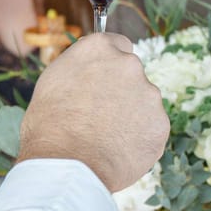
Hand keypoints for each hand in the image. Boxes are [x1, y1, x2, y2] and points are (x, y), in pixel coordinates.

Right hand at [19, 33, 168, 191]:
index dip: (109, 65)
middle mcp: (128, 64)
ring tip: (106, 138)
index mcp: (99, 49)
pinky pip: (151, 128)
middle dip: (121, 91)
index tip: (103, 80)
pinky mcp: (161, 123)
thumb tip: (91, 72)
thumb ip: (81, 70)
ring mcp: (149, 93)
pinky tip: (118, 150)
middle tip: (100, 116)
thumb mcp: (54, 82)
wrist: (66, 166)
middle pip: (132, 74)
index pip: (118, 45)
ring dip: (132, 116)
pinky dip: (140, 139)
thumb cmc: (49, 127)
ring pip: (144, 102)